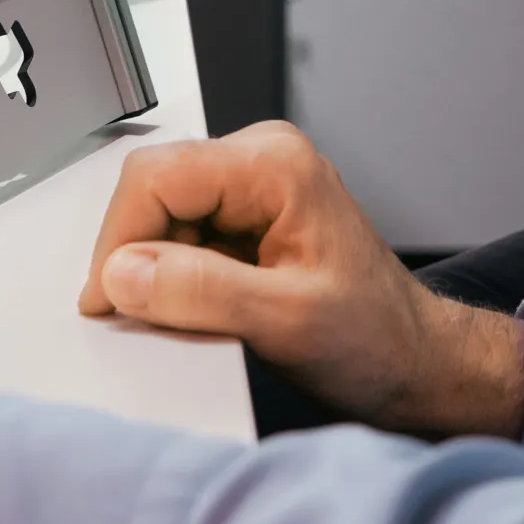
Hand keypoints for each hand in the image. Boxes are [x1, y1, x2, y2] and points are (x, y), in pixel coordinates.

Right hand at [80, 122, 523, 438]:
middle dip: (138, 259)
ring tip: (197, 321)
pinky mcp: (246, 221)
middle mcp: (260, 162)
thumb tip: (124, 273)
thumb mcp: (286, 321)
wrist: (413, 361)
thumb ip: (201, 292)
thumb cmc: (376, 337)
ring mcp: (252, 189)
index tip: (110, 300)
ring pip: (161, 219)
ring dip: (158, 275)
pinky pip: (181, 241)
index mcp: (274, 165)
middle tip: (152, 319)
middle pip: (153, 193)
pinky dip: (176, 282)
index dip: (120, 240)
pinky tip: (205, 315)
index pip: (156, 177)